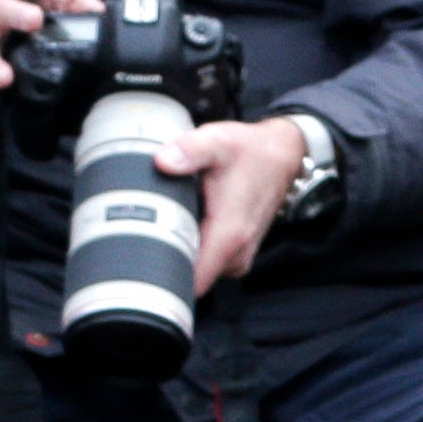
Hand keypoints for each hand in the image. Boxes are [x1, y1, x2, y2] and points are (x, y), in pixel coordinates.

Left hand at [157, 116, 305, 293]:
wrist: (279, 156)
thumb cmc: (249, 151)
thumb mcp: (218, 141)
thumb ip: (190, 150)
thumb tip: (163, 162)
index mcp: (230, 231)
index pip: (195, 280)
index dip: (166, 277)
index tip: (143, 262)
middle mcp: (239, 251)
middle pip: (191, 279)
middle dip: (166, 262)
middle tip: (144, 233)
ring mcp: (241, 255)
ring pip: (200, 273)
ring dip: (180, 255)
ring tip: (166, 225)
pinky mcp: (239, 254)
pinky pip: (210, 266)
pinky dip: (194, 251)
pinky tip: (186, 226)